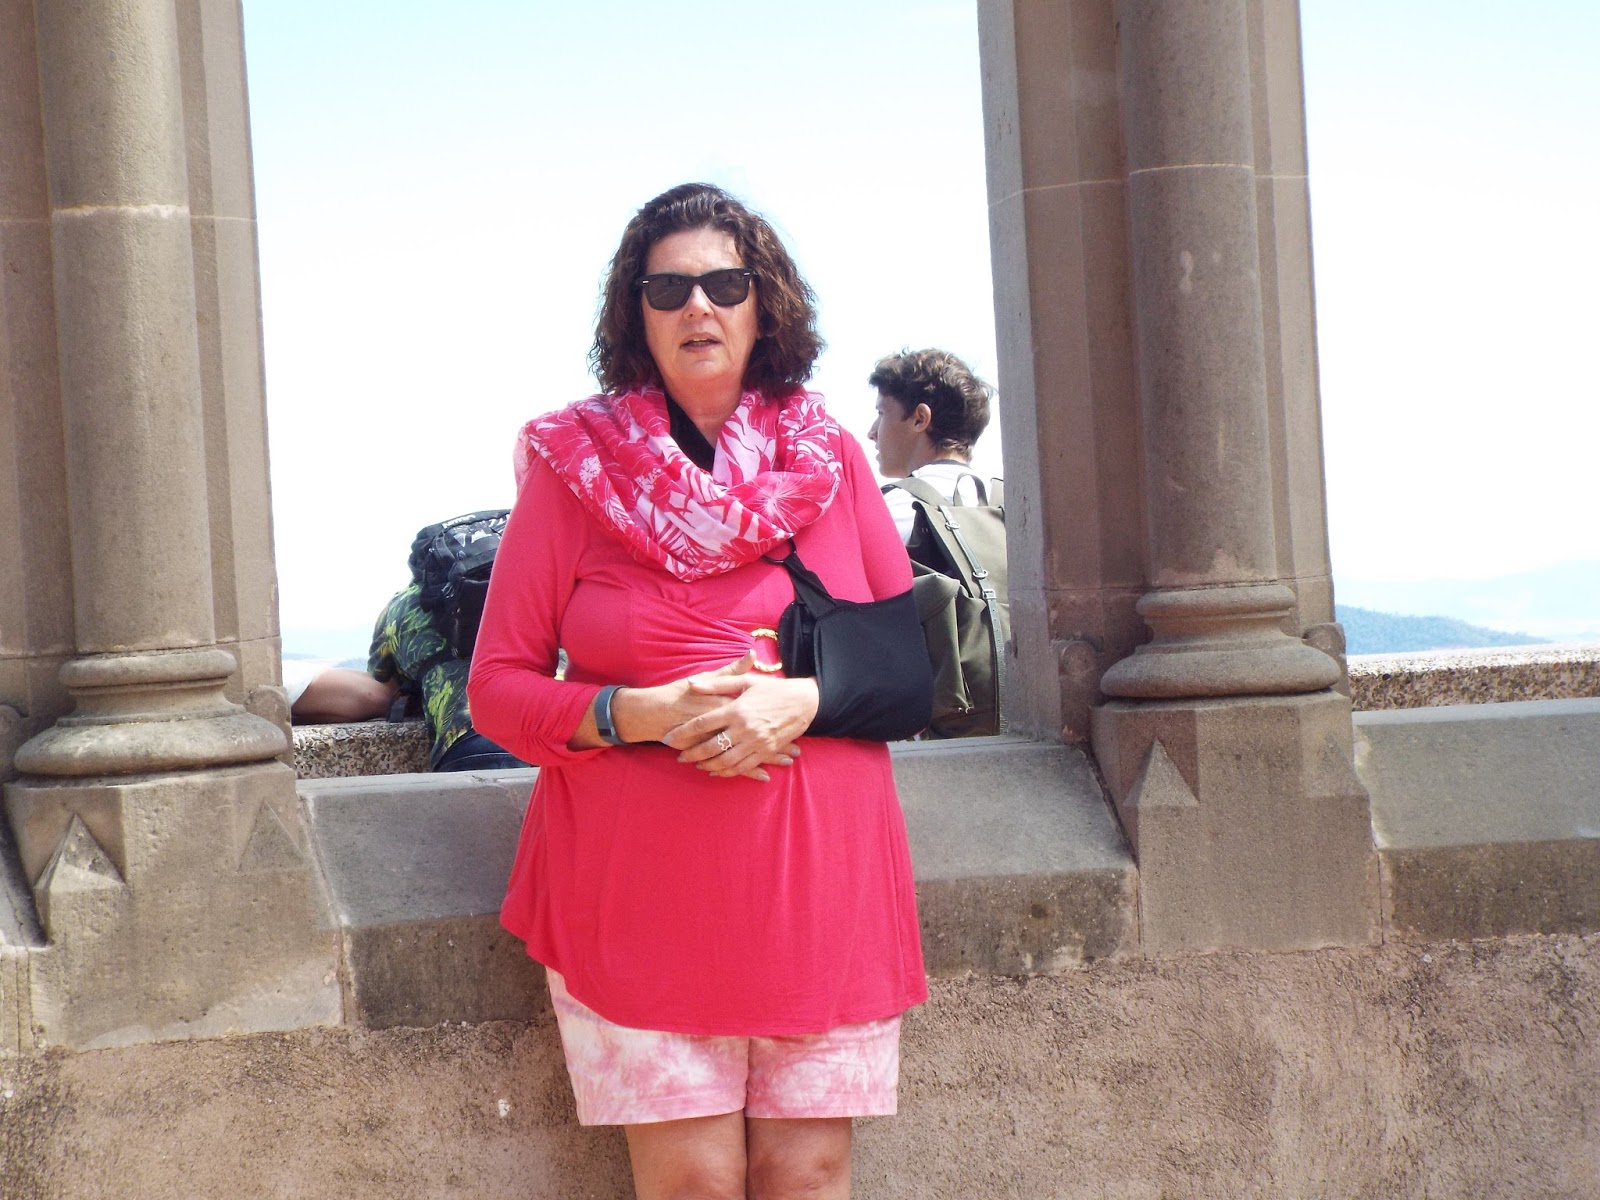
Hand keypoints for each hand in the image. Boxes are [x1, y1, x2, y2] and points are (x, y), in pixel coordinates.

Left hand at [663, 658, 818, 782]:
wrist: (804, 702)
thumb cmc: (773, 689)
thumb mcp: (746, 682)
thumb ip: (717, 683)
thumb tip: (692, 683)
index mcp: (736, 709)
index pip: (702, 723)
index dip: (683, 732)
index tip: (668, 738)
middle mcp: (744, 728)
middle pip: (711, 746)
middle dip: (692, 754)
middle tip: (679, 757)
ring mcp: (756, 742)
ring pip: (726, 761)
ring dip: (709, 765)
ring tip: (697, 765)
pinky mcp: (766, 751)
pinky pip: (743, 766)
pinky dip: (728, 772)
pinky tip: (718, 772)